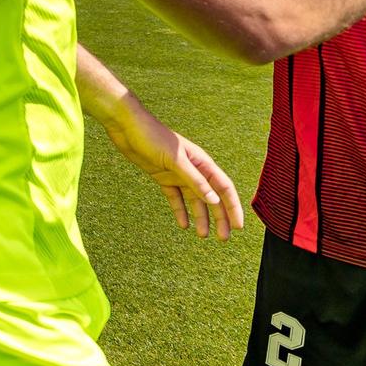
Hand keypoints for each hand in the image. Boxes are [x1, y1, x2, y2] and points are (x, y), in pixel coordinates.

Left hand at [99, 97, 243, 239]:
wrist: (127, 126)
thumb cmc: (153, 137)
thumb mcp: (175, 159)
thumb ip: (194, 180)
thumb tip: (213, 200)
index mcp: (202, 162)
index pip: (224, 188)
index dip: (233, 207)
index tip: (238, 226)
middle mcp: (193, 169)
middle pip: (211, 197)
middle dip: (219, 218)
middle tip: (224, 239)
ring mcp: (178, 174)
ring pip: (194, 200)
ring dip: (200, 217)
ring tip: (203, 236)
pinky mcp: (163, 177)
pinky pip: (175, 197)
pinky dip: (180, 211)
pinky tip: (183, 225)